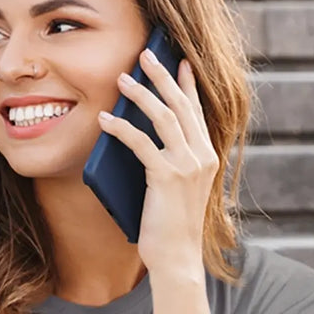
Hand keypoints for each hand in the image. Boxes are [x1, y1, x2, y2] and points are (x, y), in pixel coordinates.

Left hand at [99, 48, 219, 278]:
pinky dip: (121, 128)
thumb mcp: (176, 189)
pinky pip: (141, 143)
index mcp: (208, 158)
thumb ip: (169, 162)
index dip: (187, 84)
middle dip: (162, 76)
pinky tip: (105, 120)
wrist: (178, 259)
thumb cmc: (171, 229)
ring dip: (141, 94)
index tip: (179, 61)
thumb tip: (141, 137)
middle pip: (181, 105)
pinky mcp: (167, 177)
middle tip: (145, 54)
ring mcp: (187, 166)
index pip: (197, 112)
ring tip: (121, 79)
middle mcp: (202, 157)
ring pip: (164, 117)